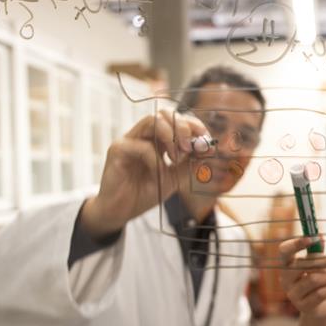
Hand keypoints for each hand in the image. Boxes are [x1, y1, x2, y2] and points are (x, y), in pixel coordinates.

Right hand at [80, 109, 213, 238]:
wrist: (121, 212)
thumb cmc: (144, 193)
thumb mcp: (175, 179)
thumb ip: (189, 164)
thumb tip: (208, 149)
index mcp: (157, 139)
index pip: (177, 120)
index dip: (194, 125)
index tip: (207, 141)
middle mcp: (143, 135)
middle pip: (164, 113)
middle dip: (183, 127)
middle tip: (190, 147)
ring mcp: (129, 140)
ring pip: (152, 121)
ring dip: (171, 137)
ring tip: (177, 158)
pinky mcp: (117, 150)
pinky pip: (141, 146)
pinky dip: (156, 159)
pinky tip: (158, 173)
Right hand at [279, 236, 325, 318]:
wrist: (320, 307)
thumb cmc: (318, 282)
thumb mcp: (317, 265)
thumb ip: (317, 252)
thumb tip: (319, 235)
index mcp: (286, 266)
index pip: (284, 251)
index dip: (297, 243)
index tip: (312, 239)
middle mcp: (285, 280)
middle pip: (302, 265)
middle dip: (322, 262)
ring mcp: (292, 294)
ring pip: (314, 279)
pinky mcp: (302, 307)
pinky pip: (320, 293)